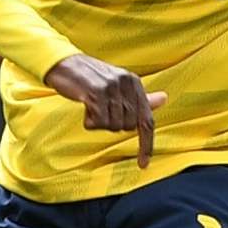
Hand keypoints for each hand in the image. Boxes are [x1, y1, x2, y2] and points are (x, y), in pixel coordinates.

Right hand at [45, 54, 167, 168]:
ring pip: (112, 126)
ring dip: (98, 122)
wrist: (64, 63)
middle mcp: (126, 83)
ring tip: (90, 106)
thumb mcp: (118, 85)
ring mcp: (112, 87)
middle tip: (99, 111)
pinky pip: (98, 122)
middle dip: (112, 125)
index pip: (147, 120)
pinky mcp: (96, 92)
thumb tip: (164, 99)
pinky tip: (84, 107)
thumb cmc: (91, 77)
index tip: (143, 164)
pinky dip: (89, 121)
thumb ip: (139, 97)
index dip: (146, 144)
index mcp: (134, 83)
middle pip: (127, 127)